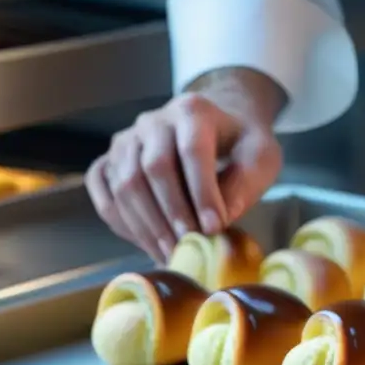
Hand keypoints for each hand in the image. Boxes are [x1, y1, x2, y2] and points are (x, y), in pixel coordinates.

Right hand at [86, 89, 281, 262]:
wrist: (217, 126)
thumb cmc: (241, 145)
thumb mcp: (260, 157)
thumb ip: (245, 183)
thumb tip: (217, 220)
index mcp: (193, 111)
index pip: (192, 151)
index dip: (202, 193)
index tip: (214, 228)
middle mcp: (153, 121)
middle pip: (152, 168)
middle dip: (172, 212)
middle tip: (189, 245)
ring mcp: (127, 139)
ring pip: (125, 182)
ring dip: (146, 224)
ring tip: (170, 253)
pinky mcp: (111, 158)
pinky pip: (103, 190)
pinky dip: (121, 220)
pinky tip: (146, 242)